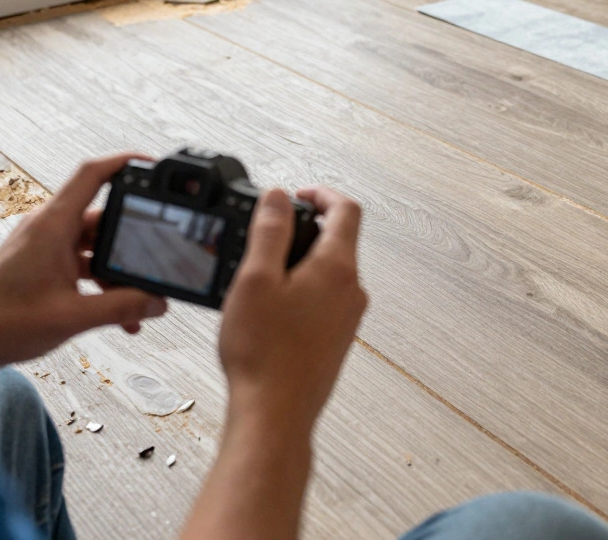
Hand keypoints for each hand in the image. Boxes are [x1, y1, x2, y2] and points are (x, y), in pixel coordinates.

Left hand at [0, 154, 167, 384]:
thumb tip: (156, 301)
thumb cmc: (1, 322)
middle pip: (101, 216)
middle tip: (152, 257)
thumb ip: (121, 307)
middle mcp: (47, 229)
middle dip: (129, 240)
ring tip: (133, 298)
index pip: (92, 175)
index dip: (124, 163)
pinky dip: (99, 281)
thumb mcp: (74, 316)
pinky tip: (113, 309)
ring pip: (92, 245)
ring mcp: (43, 245)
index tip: (150, 164)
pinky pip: (80, 262)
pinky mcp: (40, 263)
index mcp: (52, 226)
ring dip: (115, 269)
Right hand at [219, 186, 366, 434]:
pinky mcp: (337, 339)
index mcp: (337, 268)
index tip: (298, 194)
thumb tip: (279, 197)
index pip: (346, 209)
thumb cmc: (264, 353)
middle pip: (339, 240)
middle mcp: (352, 291)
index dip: (322, 193)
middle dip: (305, 229)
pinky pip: (324, 299)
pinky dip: (302, 290)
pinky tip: (270, 309)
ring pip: (330, 272)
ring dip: (301, 261)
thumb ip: (269, 231)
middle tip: (269, 234)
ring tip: (262, 275)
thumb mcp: (255, 279)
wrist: (275, 414)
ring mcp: (348, 317)